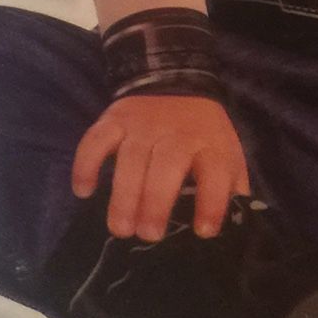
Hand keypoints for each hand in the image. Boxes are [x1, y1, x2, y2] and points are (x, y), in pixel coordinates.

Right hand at [71, 94, 250, 242]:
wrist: (178, 81)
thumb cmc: (203, 136)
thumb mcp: (227, 157)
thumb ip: (229, 191)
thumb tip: (233, 233)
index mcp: (210, 145)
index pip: (215, 172)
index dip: (212, 203)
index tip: (203, 232)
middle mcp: (177, 133)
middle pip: (167, 165)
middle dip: (156, 202)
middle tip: (148, 235)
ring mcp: (143, 124)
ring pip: (131, 157)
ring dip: (124, 194)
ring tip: (120, 228)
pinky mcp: (115, 118)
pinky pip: (97, 139)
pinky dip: (86, 164)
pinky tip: (84, 191)